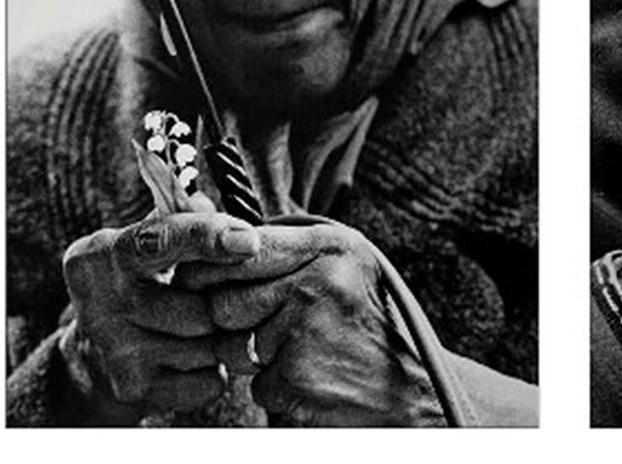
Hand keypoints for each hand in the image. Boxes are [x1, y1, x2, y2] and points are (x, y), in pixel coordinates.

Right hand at [59, 212, 259, 417]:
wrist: (95, 355)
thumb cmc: (137, 284)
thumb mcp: (148, 244)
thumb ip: (182, 219)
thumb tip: (211, 208)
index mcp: (100, 254)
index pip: (157, 241)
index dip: (206, 238)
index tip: (249, 241)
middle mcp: (101, 301)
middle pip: (197, 305)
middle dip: (218, 305)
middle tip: (213, 299)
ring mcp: (115, 348)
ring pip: (207, 345)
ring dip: (218, 338)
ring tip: (199, 329)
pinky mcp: (133, 387)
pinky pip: (206, 380)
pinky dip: (212, 371)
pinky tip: (192, 358)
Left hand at [177, 223, 443, 425]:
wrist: (417, 387)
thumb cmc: (375, 323)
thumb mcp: (349, 263)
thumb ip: (293, 244)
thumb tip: (228, 234)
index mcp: (329, 246)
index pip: (243, 248)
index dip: (211, 270)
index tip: (204, 283)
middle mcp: (318, 281)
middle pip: (224, 300)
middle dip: (232, 323)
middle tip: (264, 329)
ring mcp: (306, 330)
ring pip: (232, 346)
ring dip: (253, 358)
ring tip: (296, 353)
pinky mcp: (298, 376)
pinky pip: (256, 383)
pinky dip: (276, 388)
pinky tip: (311, 378)